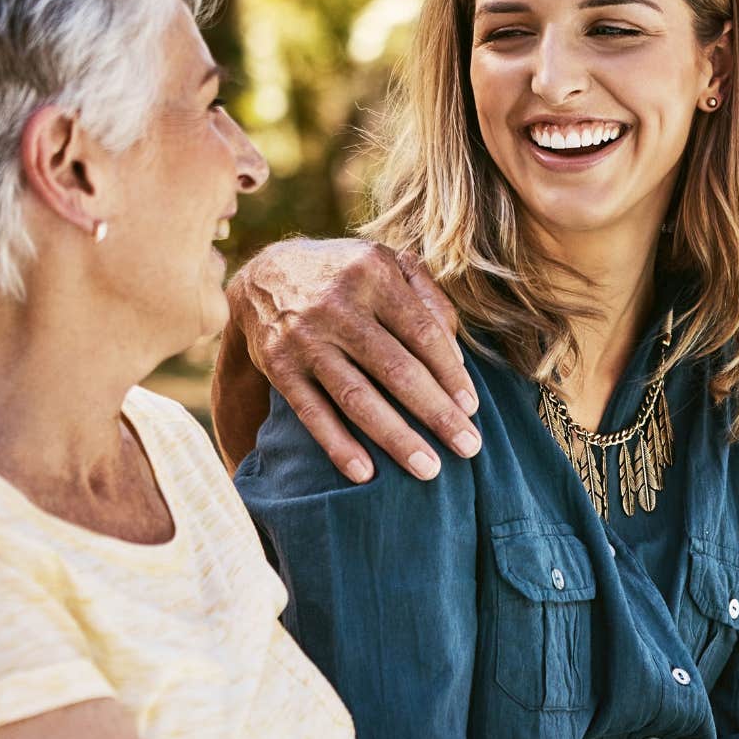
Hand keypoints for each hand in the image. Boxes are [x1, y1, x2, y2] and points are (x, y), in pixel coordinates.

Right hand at [222, 237, 480, 480]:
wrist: (266, 276)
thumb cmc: (348, 277)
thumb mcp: (388, 264)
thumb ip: (428, 298)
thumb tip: (456, 356)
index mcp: (373, 273)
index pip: (423, 332)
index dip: (451, 374)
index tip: (473, 409)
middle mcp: (337, 305)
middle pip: (396, 369)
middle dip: (436, 413)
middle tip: (468, 447)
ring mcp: (305, 338)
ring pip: (356, 398)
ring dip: (395, 438)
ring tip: (429, 470)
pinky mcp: (278, 366)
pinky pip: (312, 413)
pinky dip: (337, 445)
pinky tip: (365, 474)